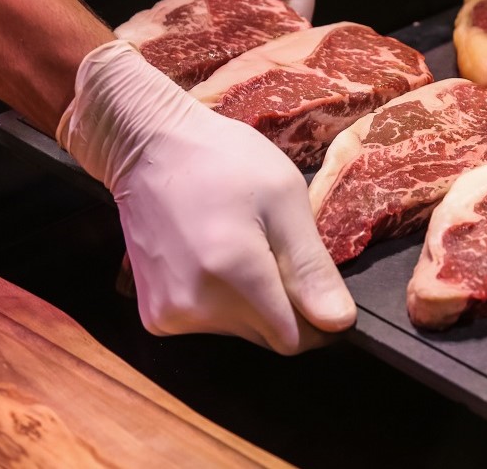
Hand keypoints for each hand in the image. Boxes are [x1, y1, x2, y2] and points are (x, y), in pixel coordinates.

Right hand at [57, 40, 354, 352]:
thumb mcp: (285, 197)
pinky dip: (221, 302)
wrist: (147, 147)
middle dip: (283, 305)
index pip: (295, 339)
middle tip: (271, 249)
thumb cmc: (224, 160)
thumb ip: (311, 268)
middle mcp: (196, 307)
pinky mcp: (153, 316)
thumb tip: (339, 323)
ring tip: (238, 247)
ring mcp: (169, 316)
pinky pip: (210, 325)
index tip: (313, 280)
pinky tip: (211, 259)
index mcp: (234, 274)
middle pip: (268, 338)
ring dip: (253, 303)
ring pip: (241, 332)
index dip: (316, 316)